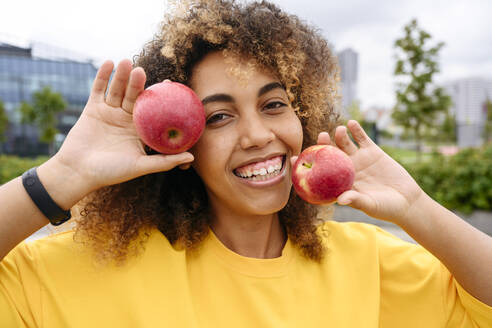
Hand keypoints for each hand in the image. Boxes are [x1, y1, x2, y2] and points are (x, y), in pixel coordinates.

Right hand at [50, 60, 193, 192]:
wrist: (77, 172)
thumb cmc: (110, 172)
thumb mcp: (140, 166)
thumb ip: (164, 161)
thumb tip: (192, 157)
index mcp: (139, 130)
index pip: (154, 110)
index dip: (162, 97)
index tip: (170, 85)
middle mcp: (126, 119)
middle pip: (134, 96)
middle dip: (138, 83)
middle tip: (142, 71)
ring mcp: (110, 112)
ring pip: (117, 90)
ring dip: (121, 76)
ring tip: (127, 62)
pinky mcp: (93, 108)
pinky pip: (99, 89)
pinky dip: (103, 76)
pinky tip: (109, 62)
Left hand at [292, 120, 423, 224]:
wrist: (406, 201)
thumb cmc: (385, 208)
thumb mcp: (370, 205)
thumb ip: (356, 200)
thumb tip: (340, 200)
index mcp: (339, 182)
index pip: (317, 173)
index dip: (304, 166)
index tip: (292, 159)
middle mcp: (345, 169)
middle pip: (329, 154)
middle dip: (322, 145)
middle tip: (320, 137)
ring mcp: (358, 159)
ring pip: (344, 143)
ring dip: (339, 135)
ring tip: (339, 130)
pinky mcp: (372, 151)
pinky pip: (361, 138)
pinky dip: (356, 130)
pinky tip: (351, 123)